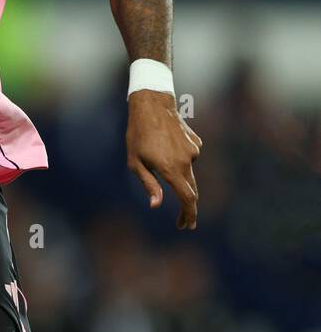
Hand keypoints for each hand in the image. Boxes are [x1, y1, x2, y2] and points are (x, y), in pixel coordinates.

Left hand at [126, 90, 201, 229]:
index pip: (187, 198)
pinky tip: (167, 146)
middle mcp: (186, 161)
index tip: (186, 225)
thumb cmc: (138, 135)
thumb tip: (156, 205)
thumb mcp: (135, 163)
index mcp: (171, 168)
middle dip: (188, 207)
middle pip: (192, 190)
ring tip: (156, 156)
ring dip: (177, 174)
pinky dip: (180, 158)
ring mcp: (193, 150)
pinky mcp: (196, 142)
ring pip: (188, 171)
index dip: (188, 214)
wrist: (152, 105)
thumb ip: (149, 184)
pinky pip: (189, 156)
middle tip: (182, 221)